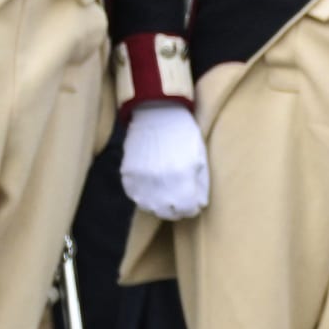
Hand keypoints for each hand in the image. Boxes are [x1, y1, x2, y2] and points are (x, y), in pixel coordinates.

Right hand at [120, 103, 209, 219]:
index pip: (187, 210)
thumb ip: (201, 184)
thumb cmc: (184, 134)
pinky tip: (151, 186)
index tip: (193, 203)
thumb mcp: (200, 157)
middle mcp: (160, 185)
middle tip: (180, 199)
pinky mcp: (127, 177)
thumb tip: (199, 205)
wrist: (156, 114)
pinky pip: (135, 196)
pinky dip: (143, 195)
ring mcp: (141, 182)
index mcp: (182, 180)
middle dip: (177, 209)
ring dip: (159, 205)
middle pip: (168, 213)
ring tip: (165, 193)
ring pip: (150, 208)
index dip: (192, 208)